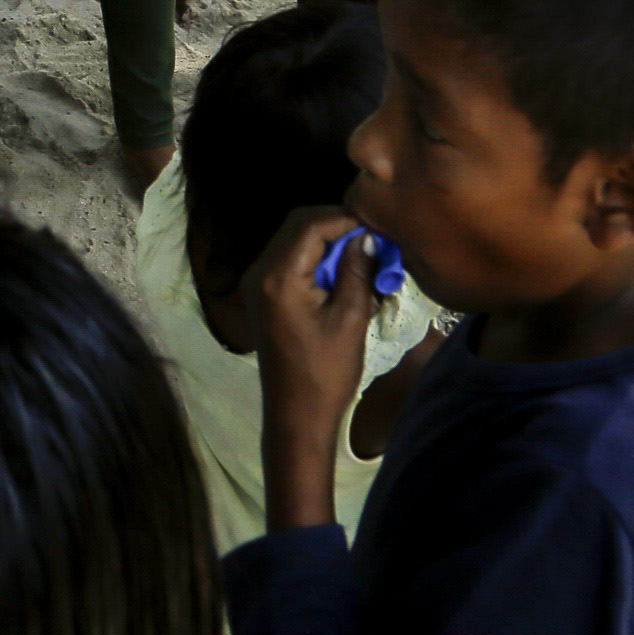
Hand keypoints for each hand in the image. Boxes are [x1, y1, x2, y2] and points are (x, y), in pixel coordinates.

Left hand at [248, 207, 377, 456]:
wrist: (297, 416)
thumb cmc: (326, 372)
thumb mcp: (350, 318)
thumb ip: (356, 269)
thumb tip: (366, 235)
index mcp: (278, 277)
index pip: (310, 225)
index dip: (345, 218)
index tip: (377, 224)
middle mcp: (259, 273)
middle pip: (297, 227)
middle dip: (335, 226)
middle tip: (372, 237)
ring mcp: (256, 284)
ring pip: (293, 242)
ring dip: (326, 242)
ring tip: (362, 253)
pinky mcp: (262, 296)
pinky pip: (288, 261)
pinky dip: (314, 259)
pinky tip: (342, 271)